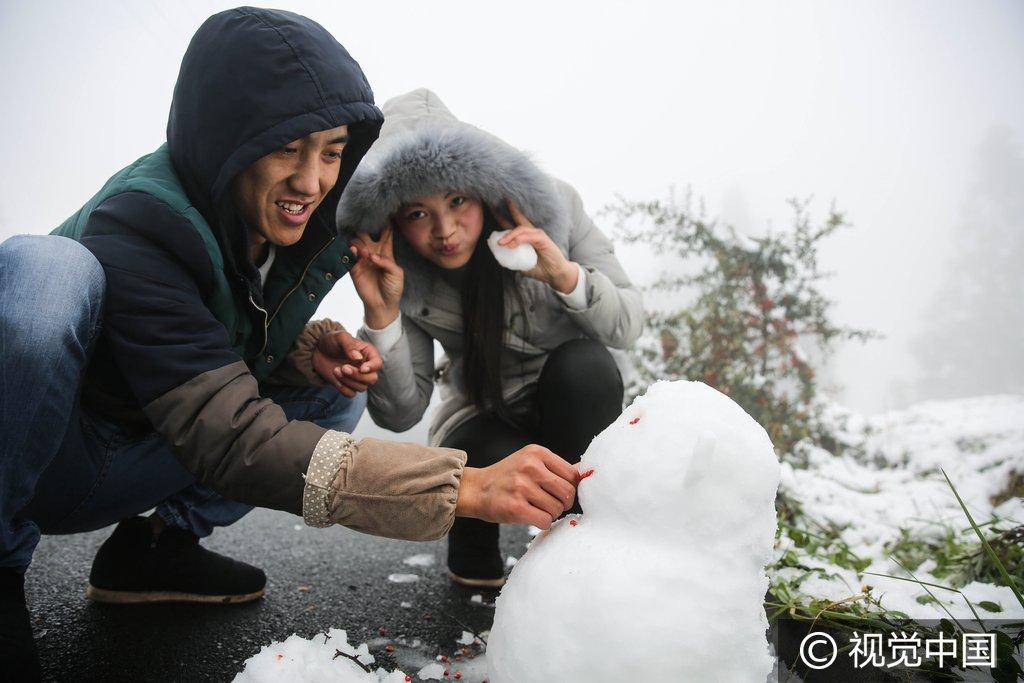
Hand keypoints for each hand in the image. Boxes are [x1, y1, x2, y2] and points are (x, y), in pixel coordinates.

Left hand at [312, 329, 381, 396]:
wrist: (318, 351)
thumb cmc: (331, 341)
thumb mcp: (340, 337)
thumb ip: (349, 345)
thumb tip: (358, 357)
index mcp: (368, 353)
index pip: (377, 363)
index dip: (372, 367)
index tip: (362, 368)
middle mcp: (365, 366)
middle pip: (372, 378)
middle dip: (357, 376)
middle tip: (344, 367)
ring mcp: (357, 377)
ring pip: (361, 387)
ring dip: (348, 381)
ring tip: (336, 369)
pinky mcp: (348, 385)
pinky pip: (351, 393)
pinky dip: (343, 388)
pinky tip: (335, 377)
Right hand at [349, 225, 403, 328]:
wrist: (383, 305)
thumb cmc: (393, 288)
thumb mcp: (397, 274)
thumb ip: (386, 262)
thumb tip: (371, 256)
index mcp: (386, 251)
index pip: (386, 232)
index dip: (386, 222)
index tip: (385, 211)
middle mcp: (373, 252)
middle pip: (367, 233)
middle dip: (366, 228)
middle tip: (366, 227)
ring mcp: (362, 259)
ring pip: (357, 242)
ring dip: (359, 242)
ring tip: (364, 251)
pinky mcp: (354, 268)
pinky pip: (349, 256)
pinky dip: (351, 251)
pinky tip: (354, 251)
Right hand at [455, 445, 579, 528]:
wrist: (475, 489)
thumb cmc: (507, 477)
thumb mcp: (530, 462)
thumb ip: (556, 468)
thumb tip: (585, 473)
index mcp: (537, 453)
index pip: (572, 474)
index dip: (570, 488)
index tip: (561, 493)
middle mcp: (530, 467)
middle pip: (567, 492)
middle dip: (563, 503)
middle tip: (551, 505)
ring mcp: (521, 487)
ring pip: (557, 509)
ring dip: (550, 514)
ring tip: (536, 509)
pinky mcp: (515, 507)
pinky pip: (545, 520)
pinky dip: (542, 523)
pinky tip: (532, 517)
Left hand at [495, 200, 578, 293]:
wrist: (555, 275)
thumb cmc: (541, 269)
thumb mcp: (522, 264)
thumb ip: (513, 258)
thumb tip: (501, 257)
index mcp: (526, 237)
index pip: (513, 225)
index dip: (502, 218)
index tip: (492, 209)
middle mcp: (532, 233)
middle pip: (518, 218)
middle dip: (508, 210)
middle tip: (494, 204)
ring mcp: (538, 235)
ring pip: (520, 229)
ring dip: (509, 235)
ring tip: (500, 243)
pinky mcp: (543, 240)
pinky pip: (528, 237)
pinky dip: (518, 240)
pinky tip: (511, 245)